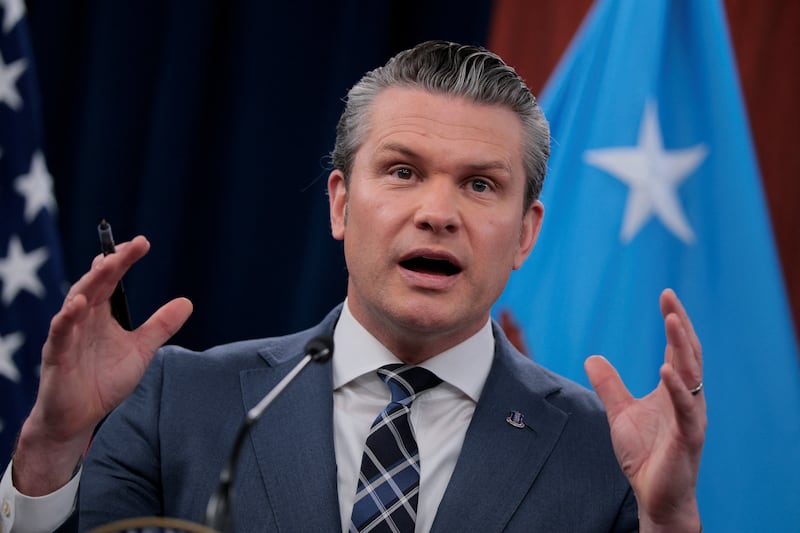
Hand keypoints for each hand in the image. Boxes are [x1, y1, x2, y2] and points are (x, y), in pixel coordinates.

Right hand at [12, 236, 192, 494]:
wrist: (78, 417)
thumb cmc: (103, 381)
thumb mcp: (140, 350)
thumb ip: (160, 326)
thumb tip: (187, 301)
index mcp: (101, 314)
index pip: (113, 280)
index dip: (124, 261)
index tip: (142, 243)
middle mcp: (83, 319)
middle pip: (96, 284)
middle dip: (111, 264)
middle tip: (129, 246)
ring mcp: (68, 336)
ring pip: (76, 302)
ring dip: (89, 283)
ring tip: (105, 265)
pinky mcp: (57, 356)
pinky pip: (60, 334)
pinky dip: (67, 319)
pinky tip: (76, 305)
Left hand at [585, 289, 705, 531]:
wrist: (655, 495)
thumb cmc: (645, 455)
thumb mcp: (620, 412)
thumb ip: (609, 386)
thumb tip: (592, 358)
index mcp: (675, 390)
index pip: (678, 348)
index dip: (673, 322)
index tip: (665, 296)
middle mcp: (688, 398)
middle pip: (689, 353)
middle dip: (680, 324)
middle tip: (670, 297)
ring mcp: (691, 416)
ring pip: (692, 375)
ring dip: (682, 346)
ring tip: (672, 320)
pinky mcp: (688, 437)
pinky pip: (686, 409)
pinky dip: (676, 388)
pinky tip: (666, 369)